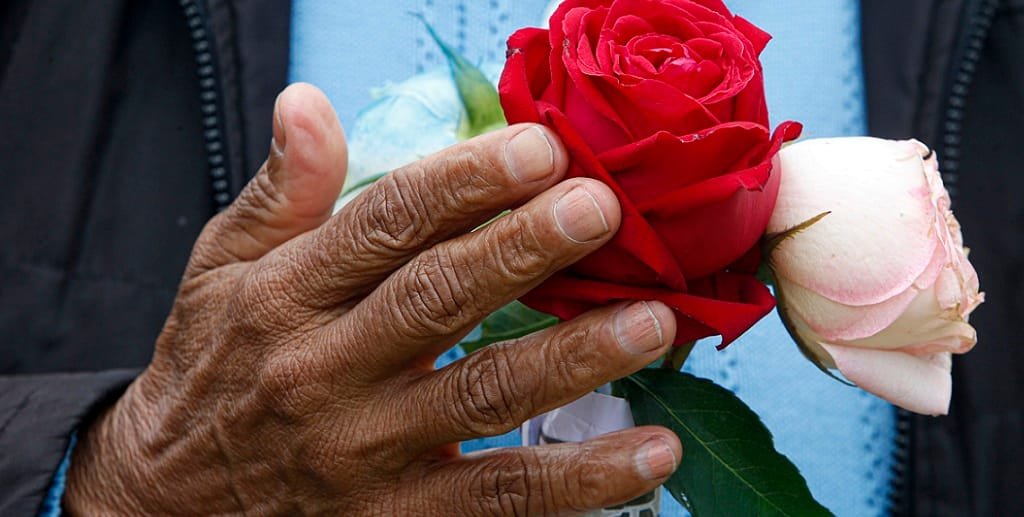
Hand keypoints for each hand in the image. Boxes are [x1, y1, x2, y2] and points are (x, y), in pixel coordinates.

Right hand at [64, 83, 680, 514]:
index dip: (463, 183)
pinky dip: (578, 483)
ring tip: (650, 325)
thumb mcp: (222, 269)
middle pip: (438, 302)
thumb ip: (281, 192)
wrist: (171, 501)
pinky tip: (647, 457)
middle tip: (602, 209)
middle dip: (524, 252)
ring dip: (573, 362)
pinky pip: (498, 502)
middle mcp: (325, 373)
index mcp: (286, 297)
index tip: (537, 148)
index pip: (382, 225)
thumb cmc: (212, 366)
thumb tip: (308, 101)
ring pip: (482, 401)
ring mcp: (366, 455)